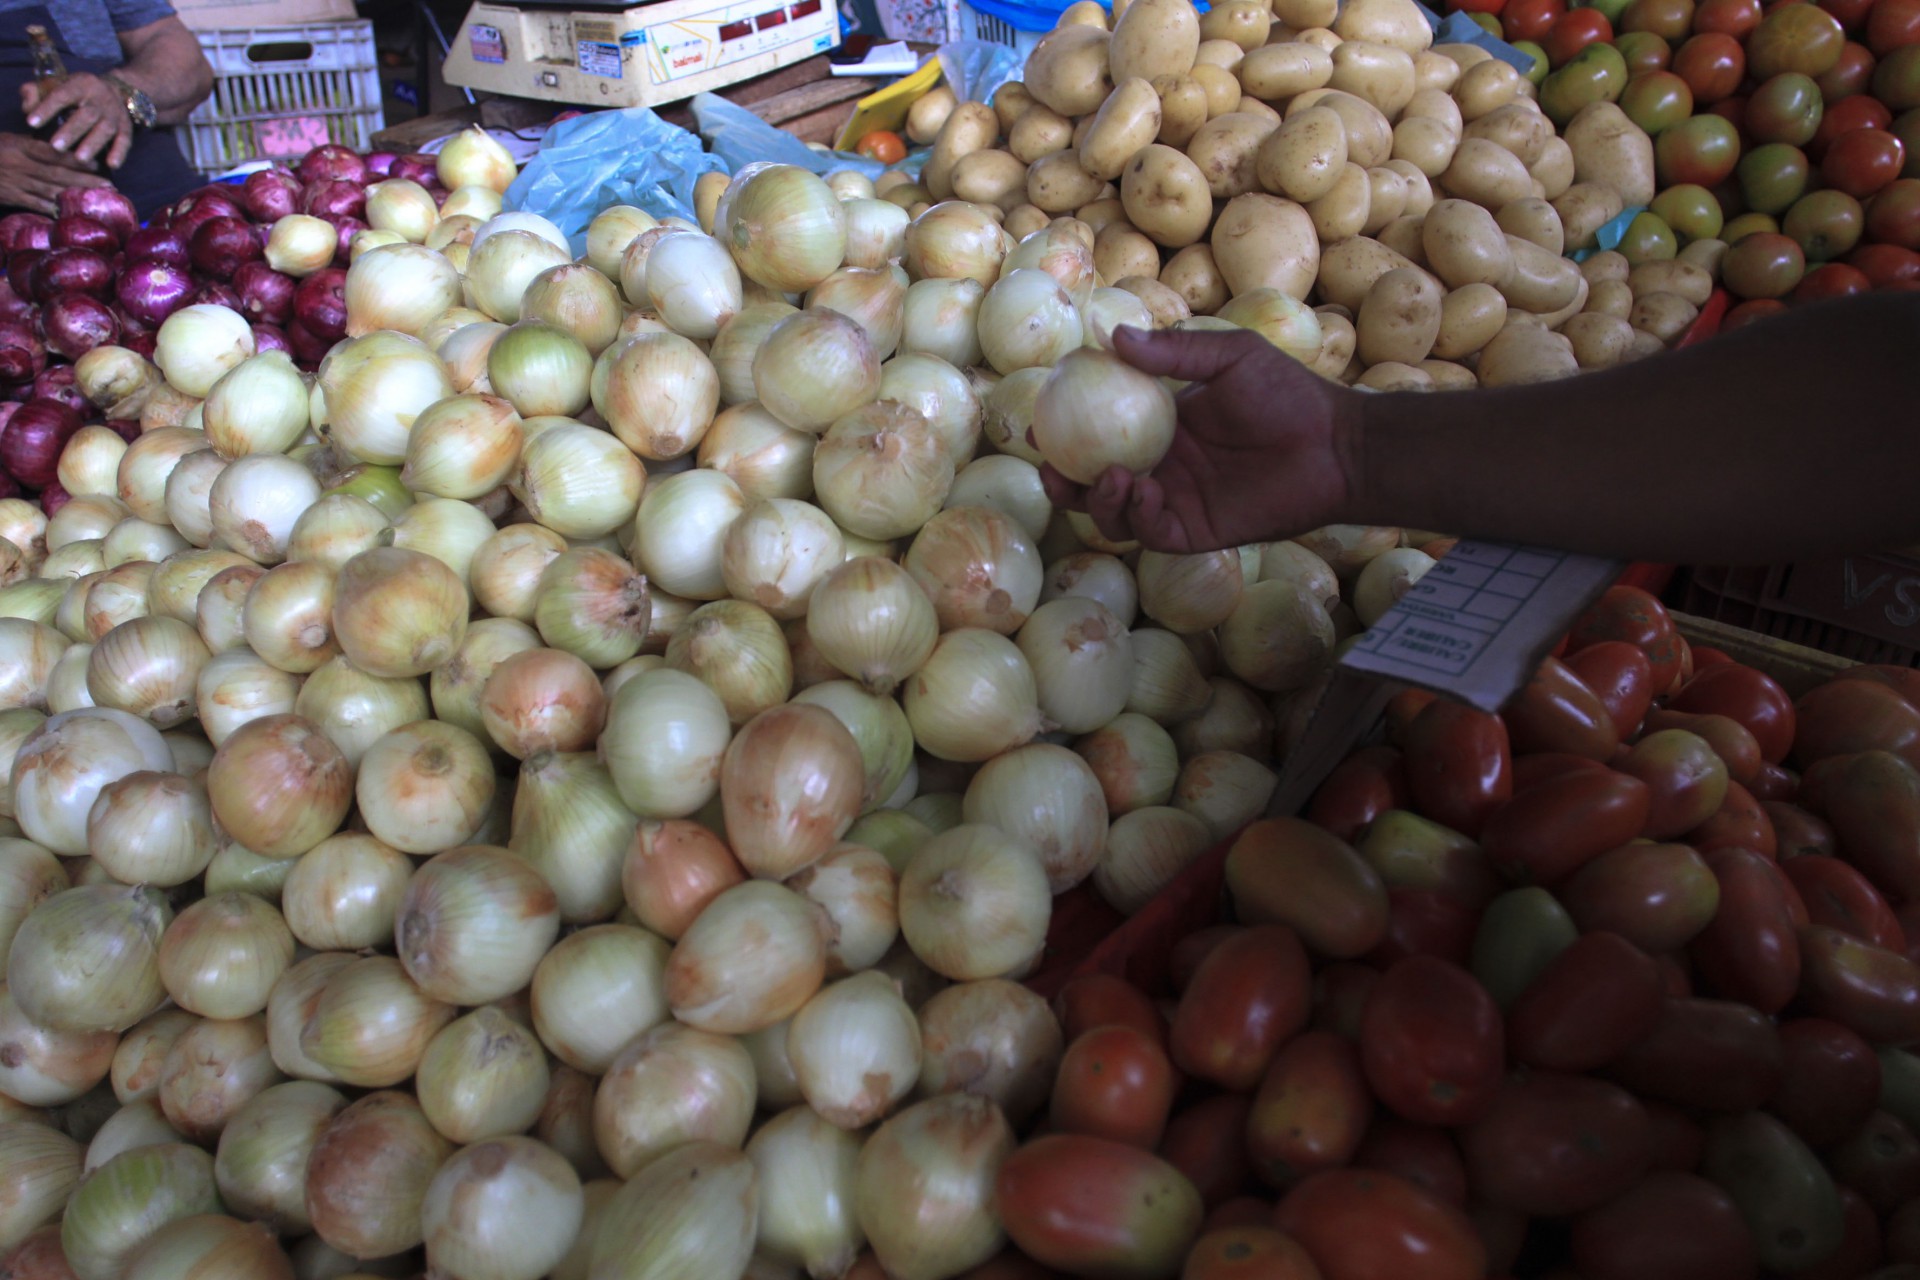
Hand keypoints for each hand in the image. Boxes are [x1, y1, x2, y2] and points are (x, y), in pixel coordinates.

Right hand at [0, 132, 110, 213]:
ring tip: (97, 199)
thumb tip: (60, 146)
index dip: (76, 159)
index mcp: (19, 146)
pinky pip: (35, 204)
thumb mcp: (9, 140)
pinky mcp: (10, 196)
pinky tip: (70, 212)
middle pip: (57, 173)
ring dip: (75, 195)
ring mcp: (15, 182)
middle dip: (85, 180)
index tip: (98, 163)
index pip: (53, 152)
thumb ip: (32, 144)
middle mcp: (19, 164)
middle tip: (110, 185)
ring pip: (49, 189)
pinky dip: (53, 208)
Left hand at [20, 72, 133, 169]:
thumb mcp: (55, 84)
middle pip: (86, 115)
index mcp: (80, 84)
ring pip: (105, 129)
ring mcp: (115, 114)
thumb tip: (28, 109)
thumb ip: (35, 93)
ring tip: (80, 159)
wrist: (115, 90)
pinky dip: (119, 153)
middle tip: (56, 147)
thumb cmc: (76, 92)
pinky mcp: (126, 128)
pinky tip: (112, 165)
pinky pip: (125, 141)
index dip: (46, 109)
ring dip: (93, 144)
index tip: (31, 123)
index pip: (61, 95)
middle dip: (71, 131)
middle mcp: (100, 98)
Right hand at [1038, 324, 1365, 553]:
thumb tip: (1113, 335)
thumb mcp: (1229, 357)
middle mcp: (1162, 466)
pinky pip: (1150, 532)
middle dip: (1064, 478)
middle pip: (1095, 480)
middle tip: (1050, 465)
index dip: (1067, 429)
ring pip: (1116, 514)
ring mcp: (1176, 501)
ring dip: (1099, 500)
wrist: (1335, 446)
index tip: (1043, 419)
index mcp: (1163, 425)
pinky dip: (1137, 516)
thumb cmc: (1289, 395)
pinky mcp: (1195, 532)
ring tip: (1110, 478)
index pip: (1101, 430)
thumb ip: (1174, 352)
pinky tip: (1144, 492)